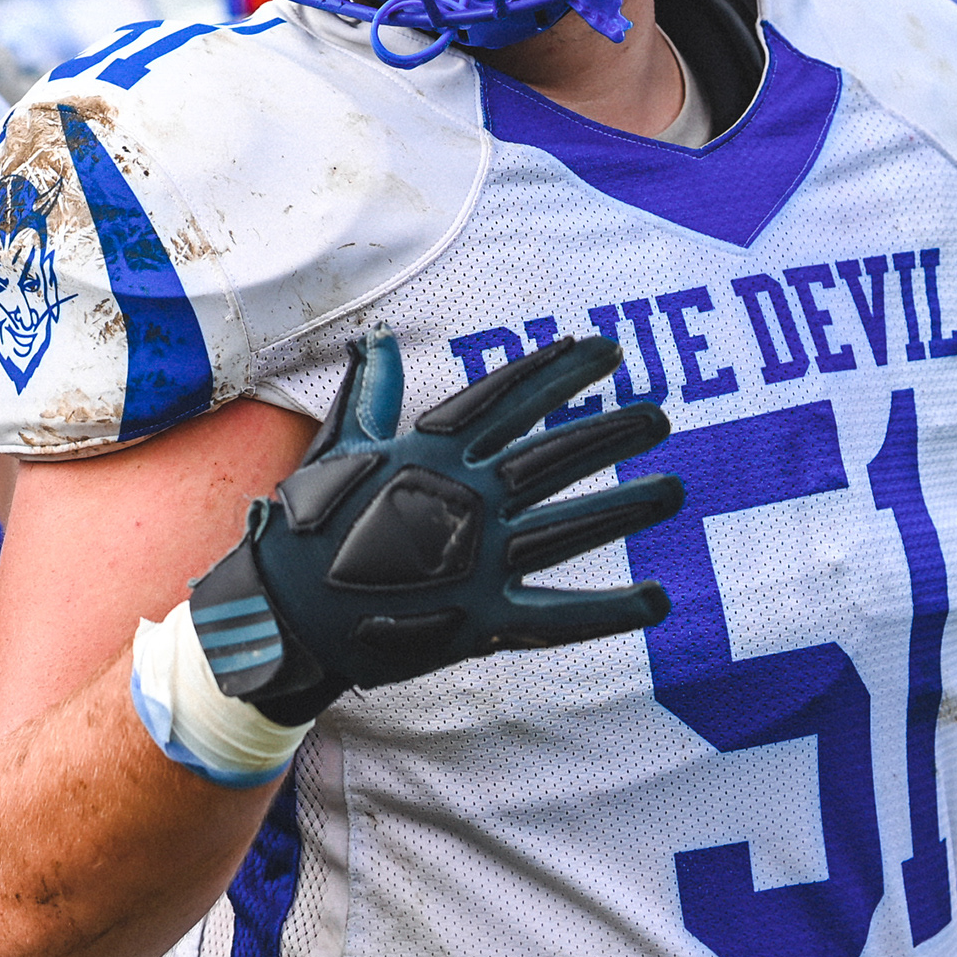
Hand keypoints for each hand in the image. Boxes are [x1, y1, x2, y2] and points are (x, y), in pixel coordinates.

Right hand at [190, 331, 683, 723]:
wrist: (281, 618)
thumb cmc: (307, 526)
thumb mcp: (337, 447)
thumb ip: (369, 392)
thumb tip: (375, 335)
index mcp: (431, 454)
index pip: (508, 399)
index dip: (558, 371)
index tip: (604, 349)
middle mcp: (464, 500)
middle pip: (553, 456)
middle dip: (611, 433)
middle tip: (661, 416)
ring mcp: (477, 560)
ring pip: (568, 526)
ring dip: (627, 507)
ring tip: (675, 488)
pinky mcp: (482, 620)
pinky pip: (558, 615)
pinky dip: (609, 612)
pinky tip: (658, 602)